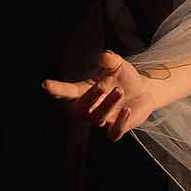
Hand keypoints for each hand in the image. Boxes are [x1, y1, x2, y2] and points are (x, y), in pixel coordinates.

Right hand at [44, 50, 164, 139]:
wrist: (144, 90)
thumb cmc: (124, 77)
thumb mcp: (118, 65)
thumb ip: (110, 60)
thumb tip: (104, 56)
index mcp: (84, 92)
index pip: (67, 92)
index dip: (57, 89)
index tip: (46, 84)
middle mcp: (90, 108)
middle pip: (80, 110)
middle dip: (90, 98)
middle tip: (103, 85)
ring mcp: (102, 120)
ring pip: (97, 119)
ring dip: (108, 105)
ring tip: (120, 91)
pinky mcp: (116, 129)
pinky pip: (113, 134)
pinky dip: (119, 124)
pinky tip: (127, 110)